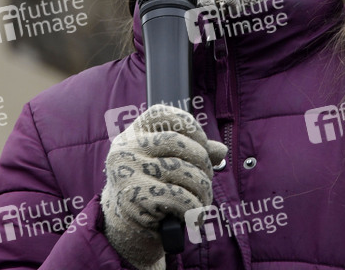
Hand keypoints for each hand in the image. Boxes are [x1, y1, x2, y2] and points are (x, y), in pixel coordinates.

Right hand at [101, 104, 226, 269]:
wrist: (124, 231)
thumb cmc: (150, 193)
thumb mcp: (166, 166)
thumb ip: (191, 153)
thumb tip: (221, 150)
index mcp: (131, 135)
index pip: (162, 114)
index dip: (189, 126)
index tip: (202, 145)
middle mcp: (126, 149)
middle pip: (178, 143)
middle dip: (203, 163)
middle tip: (206, 180)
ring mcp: (128, 172)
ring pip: (184, 172)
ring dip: (203, 190)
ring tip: (201, 201)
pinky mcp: (135, 197)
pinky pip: (182, 198)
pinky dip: (195, 209)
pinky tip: (191, 215)